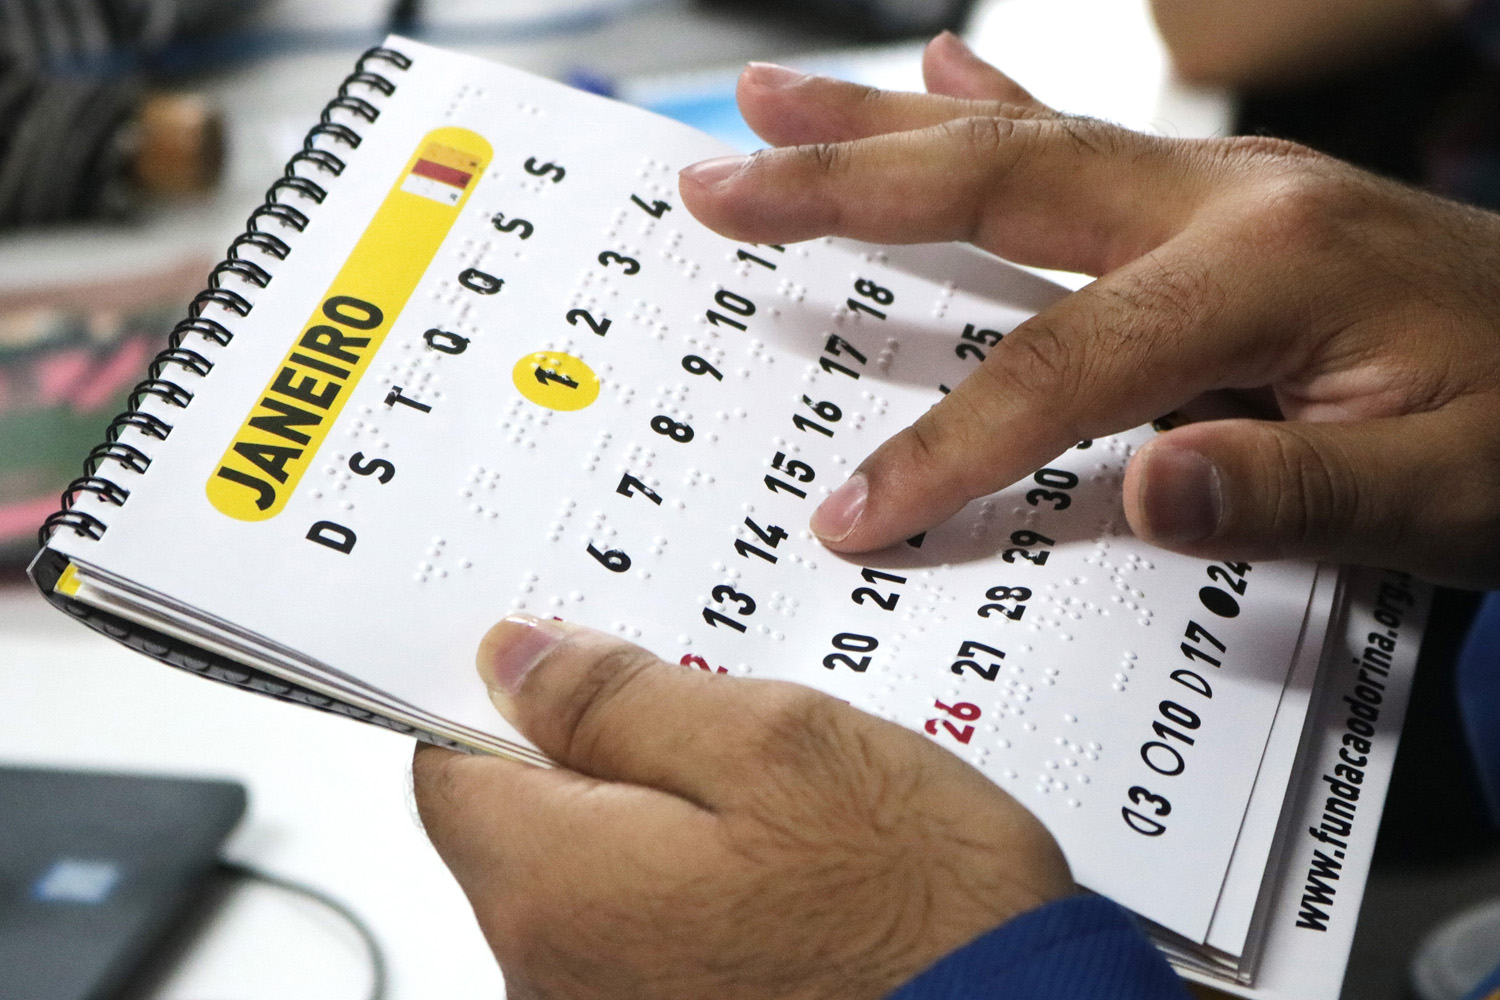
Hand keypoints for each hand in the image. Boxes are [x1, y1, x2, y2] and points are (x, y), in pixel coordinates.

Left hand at [413, 616, 1072, 999]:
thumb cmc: (919, 911)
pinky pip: (645, 937)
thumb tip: (516, 659)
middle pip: (524, 826)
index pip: (452, 764)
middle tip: (723, 723)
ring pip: (593, 881)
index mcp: (559, 888)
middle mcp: (555, 978)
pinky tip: (788, 875)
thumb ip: (620, 699)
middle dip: (604, 757)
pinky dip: (692, 891)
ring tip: (780, 808)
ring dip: (660, 825)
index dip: (511, 696)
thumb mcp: (776, 744)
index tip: (577, 661)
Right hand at [679, 32, 1499, 588]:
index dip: (950, 446)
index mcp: (1268, 272)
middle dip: (840, 190)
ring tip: (767, 103)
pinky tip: (935, 75)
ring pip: (1018, 137)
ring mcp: (1220, 183)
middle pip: (995, 183)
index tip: (855, 513)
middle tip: (716, 187)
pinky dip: (994, 103)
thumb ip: (1292, 494)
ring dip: (880, 124)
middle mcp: (1226, 199)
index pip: (1063, 369)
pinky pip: (1080, 135)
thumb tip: (1144, 491)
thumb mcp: (1442, 494)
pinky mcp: (1222, 196)